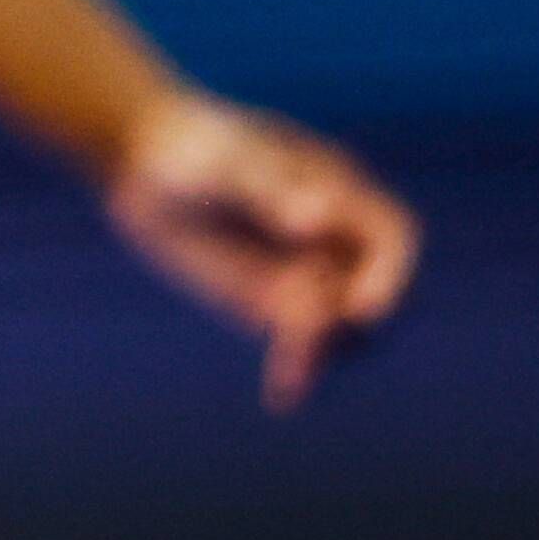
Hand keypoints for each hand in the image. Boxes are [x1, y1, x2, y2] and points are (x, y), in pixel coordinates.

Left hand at [104, 91, 421, 411]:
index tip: (361, 307)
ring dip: (328, 353)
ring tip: (288, 372)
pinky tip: (281, 394)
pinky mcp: (274, 302)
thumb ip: (270, 189)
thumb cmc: (192, 145)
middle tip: (310, 341)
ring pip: (344, 329)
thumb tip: (313, 221)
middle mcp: (334, 236)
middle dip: (359, 325)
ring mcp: (308, 272)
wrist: (144, 162)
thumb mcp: (226, 163)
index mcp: (340, 190)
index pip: (393, 239)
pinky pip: (302, 343)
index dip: (391, 276)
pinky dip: (299, 369)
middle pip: (379, 294)